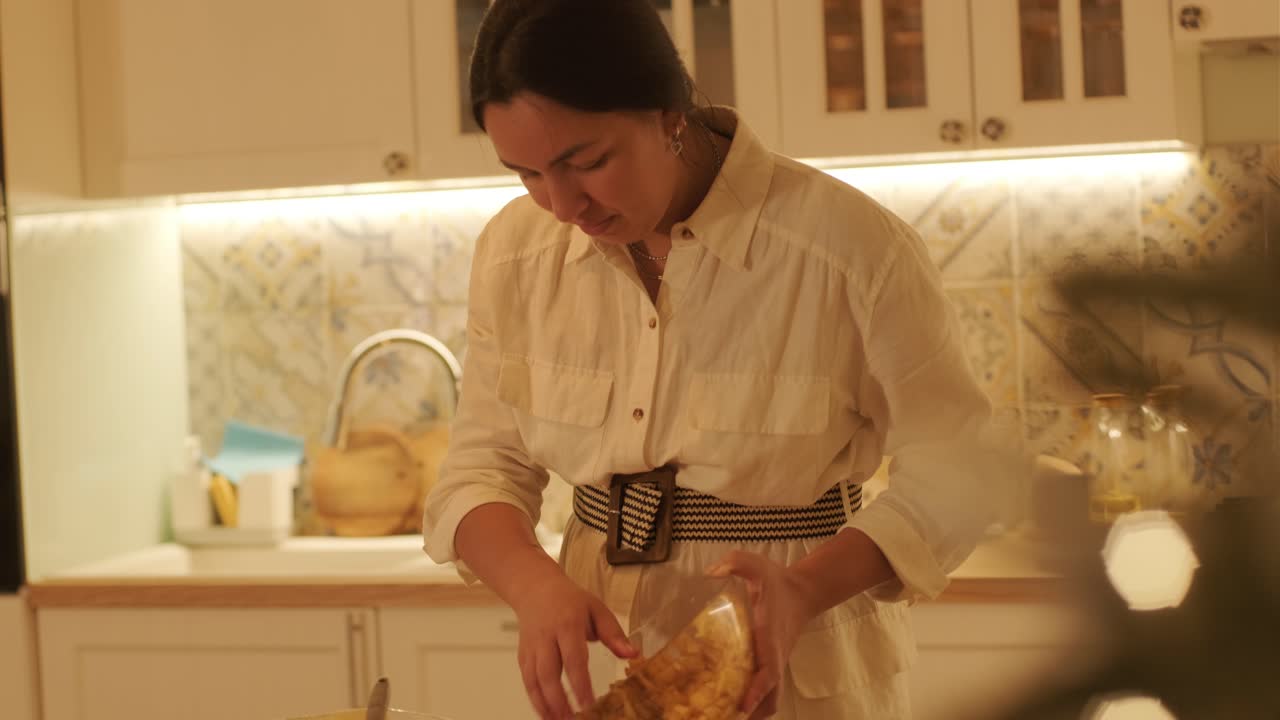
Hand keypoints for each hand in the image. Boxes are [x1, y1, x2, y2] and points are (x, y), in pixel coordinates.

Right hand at [509, 573, 637, 719]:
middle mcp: (546, 637)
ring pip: (534, 680)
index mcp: (567, 624)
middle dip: (559, 700)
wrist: (535, 588)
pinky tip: (547, 715)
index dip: (580, 683)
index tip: (589, 704)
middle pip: (549, 673)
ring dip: (545, 705)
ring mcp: (532, 647)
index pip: (573, 658)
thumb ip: (614, 634)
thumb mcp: (597, 609)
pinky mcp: (523, 656)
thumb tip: (633, 654)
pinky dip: (535, 700)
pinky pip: (527, 681)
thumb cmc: (569, 600)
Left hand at [707, 551, 818, 718]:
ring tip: (719, 715)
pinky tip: (726, 703)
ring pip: (769, 700)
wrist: (802, 591)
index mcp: (771, 640)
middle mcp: (774, 658)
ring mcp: (774, 665)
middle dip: (752, 713)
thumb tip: (712, 572)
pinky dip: (751, 703)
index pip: (769, 673)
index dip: (756, 691)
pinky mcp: (770, 666)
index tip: (742, 706)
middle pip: (771, 699)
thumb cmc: (777, 582)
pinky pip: (765, 692)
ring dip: (751, 712)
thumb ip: (736, 562)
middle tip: (720, 717)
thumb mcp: (757, 565)